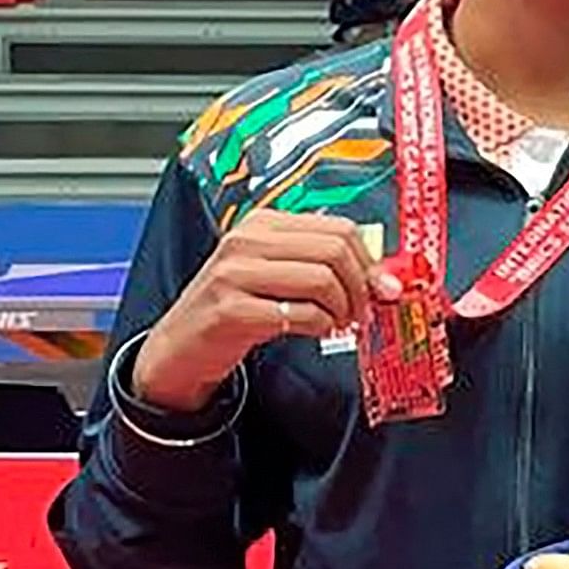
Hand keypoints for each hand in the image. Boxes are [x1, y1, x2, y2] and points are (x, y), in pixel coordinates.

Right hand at [131, 210, 399, 409]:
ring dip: (342, 309)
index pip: (339, 229)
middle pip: (335, 251)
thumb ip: (324, 266)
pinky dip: (318, 326)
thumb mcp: (278, 274)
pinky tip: (313, 331)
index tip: (378, 288)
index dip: (369, 261)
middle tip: (361, 311)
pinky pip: (299, 314)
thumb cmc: (238, 306)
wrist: (183, 344)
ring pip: (322, 280)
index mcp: (263, 223)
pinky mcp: (231, 309)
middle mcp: (246, 241)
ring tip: (337, 323)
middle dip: (360, 287)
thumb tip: (385, 280)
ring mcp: (234, 273)